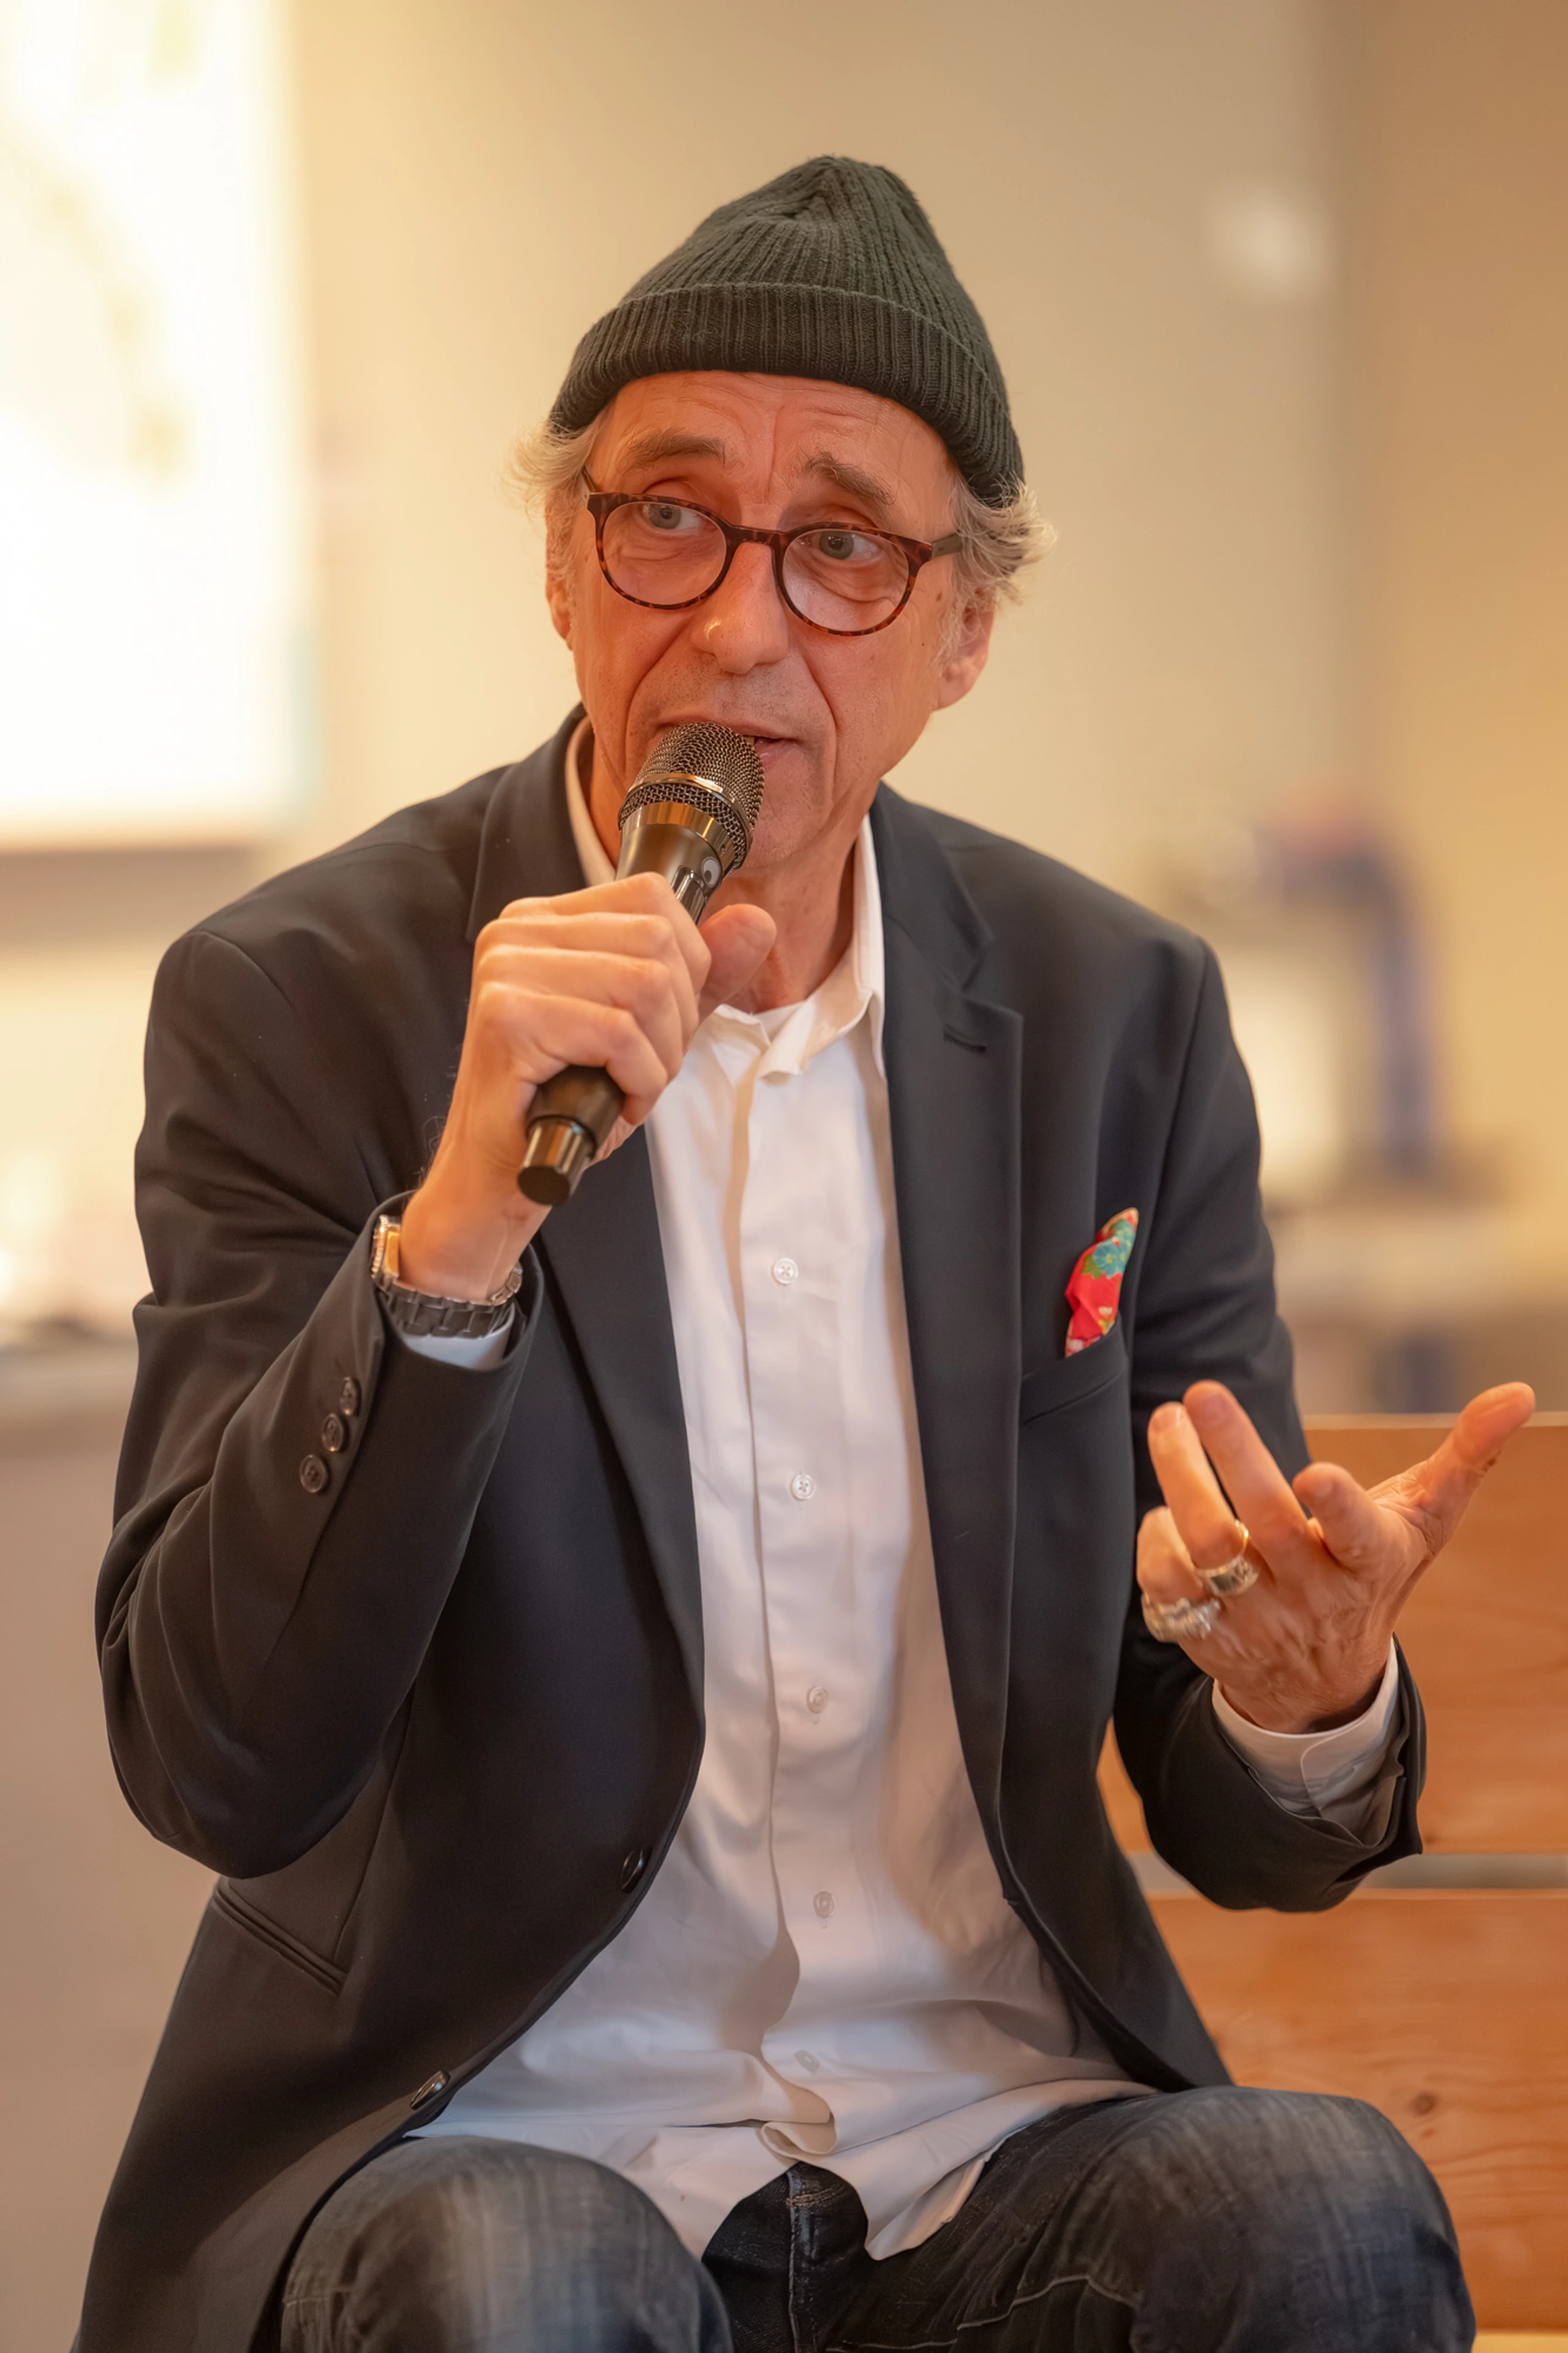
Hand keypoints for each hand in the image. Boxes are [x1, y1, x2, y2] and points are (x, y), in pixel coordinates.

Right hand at [398, 875, 773, 1298]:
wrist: (496, 1174)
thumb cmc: (562, 1102)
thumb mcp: (647, 1029)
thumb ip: (700, 976)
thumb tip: (756, 923)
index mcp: (543, 920)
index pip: (650, 895)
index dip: (686, 964)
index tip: (662, 1023)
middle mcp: (516, 931)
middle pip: (656, 941)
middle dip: (677, 1019)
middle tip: (648, 1069)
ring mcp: (507, 969)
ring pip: (645, 986)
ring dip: (660, 1056)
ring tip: (630, 1088)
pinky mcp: (508, 1016)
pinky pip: (619, 1034)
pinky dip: (639, 1080)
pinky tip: (616, 1104)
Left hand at [1137, 1378, 1535, 1732]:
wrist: (1322, 1681)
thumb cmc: (1373, 1572)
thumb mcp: (1423, 1521)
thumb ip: (1466, 1457)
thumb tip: (1521, 1392)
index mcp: (1369, 1563)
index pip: (1357, 1537)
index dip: (1338, 1507)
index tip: (1315, 1472)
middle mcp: (1312, 1594)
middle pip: (1264, 1526)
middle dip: (1231, 1455)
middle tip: (1201, 1393)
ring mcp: (1256, 1618)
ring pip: (1208, 1550)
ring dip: (1180, 1480)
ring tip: (1167, 1423)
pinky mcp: (1208, 1635)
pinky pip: (1168, 1588)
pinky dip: (1156, 1543)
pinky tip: (1162, 1508)